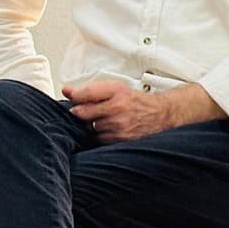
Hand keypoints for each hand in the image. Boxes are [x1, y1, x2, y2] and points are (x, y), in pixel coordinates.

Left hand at [64, 79, 180, 142]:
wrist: (161, 115)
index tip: (71, 96)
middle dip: (82, 112)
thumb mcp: (116, 88)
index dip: (75, 96)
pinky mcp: (120, 139)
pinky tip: (110, 129)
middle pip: (84, 113)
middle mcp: (118, 108)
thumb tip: (68, 91)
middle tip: (89, 112)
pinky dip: (101, 135)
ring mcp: (119, 125)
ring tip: (105, 120)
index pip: (86, 93)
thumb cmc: (137, 101)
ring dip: (92, 125)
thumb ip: (91, 90)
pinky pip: (99, 138)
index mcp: (117, 91)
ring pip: (90, 128)